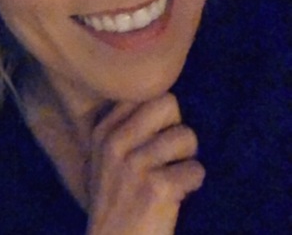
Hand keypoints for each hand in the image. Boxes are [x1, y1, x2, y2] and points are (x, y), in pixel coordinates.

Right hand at [85, 93, 203, 234]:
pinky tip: (179, 194)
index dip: (159, 117)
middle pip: (167, 104)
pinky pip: (196, 169)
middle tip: (171, 154)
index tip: (154, 139)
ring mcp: (134, 164)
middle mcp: (114, 142)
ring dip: (188, 158)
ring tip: (174, 176)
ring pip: (186, 136)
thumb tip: (165, 104)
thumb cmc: (117, 202)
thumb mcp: (106, 159)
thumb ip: (126, 130)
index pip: (144, 96)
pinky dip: (194, 182)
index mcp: (102, 132)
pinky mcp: (155, 188)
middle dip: (177, 128)